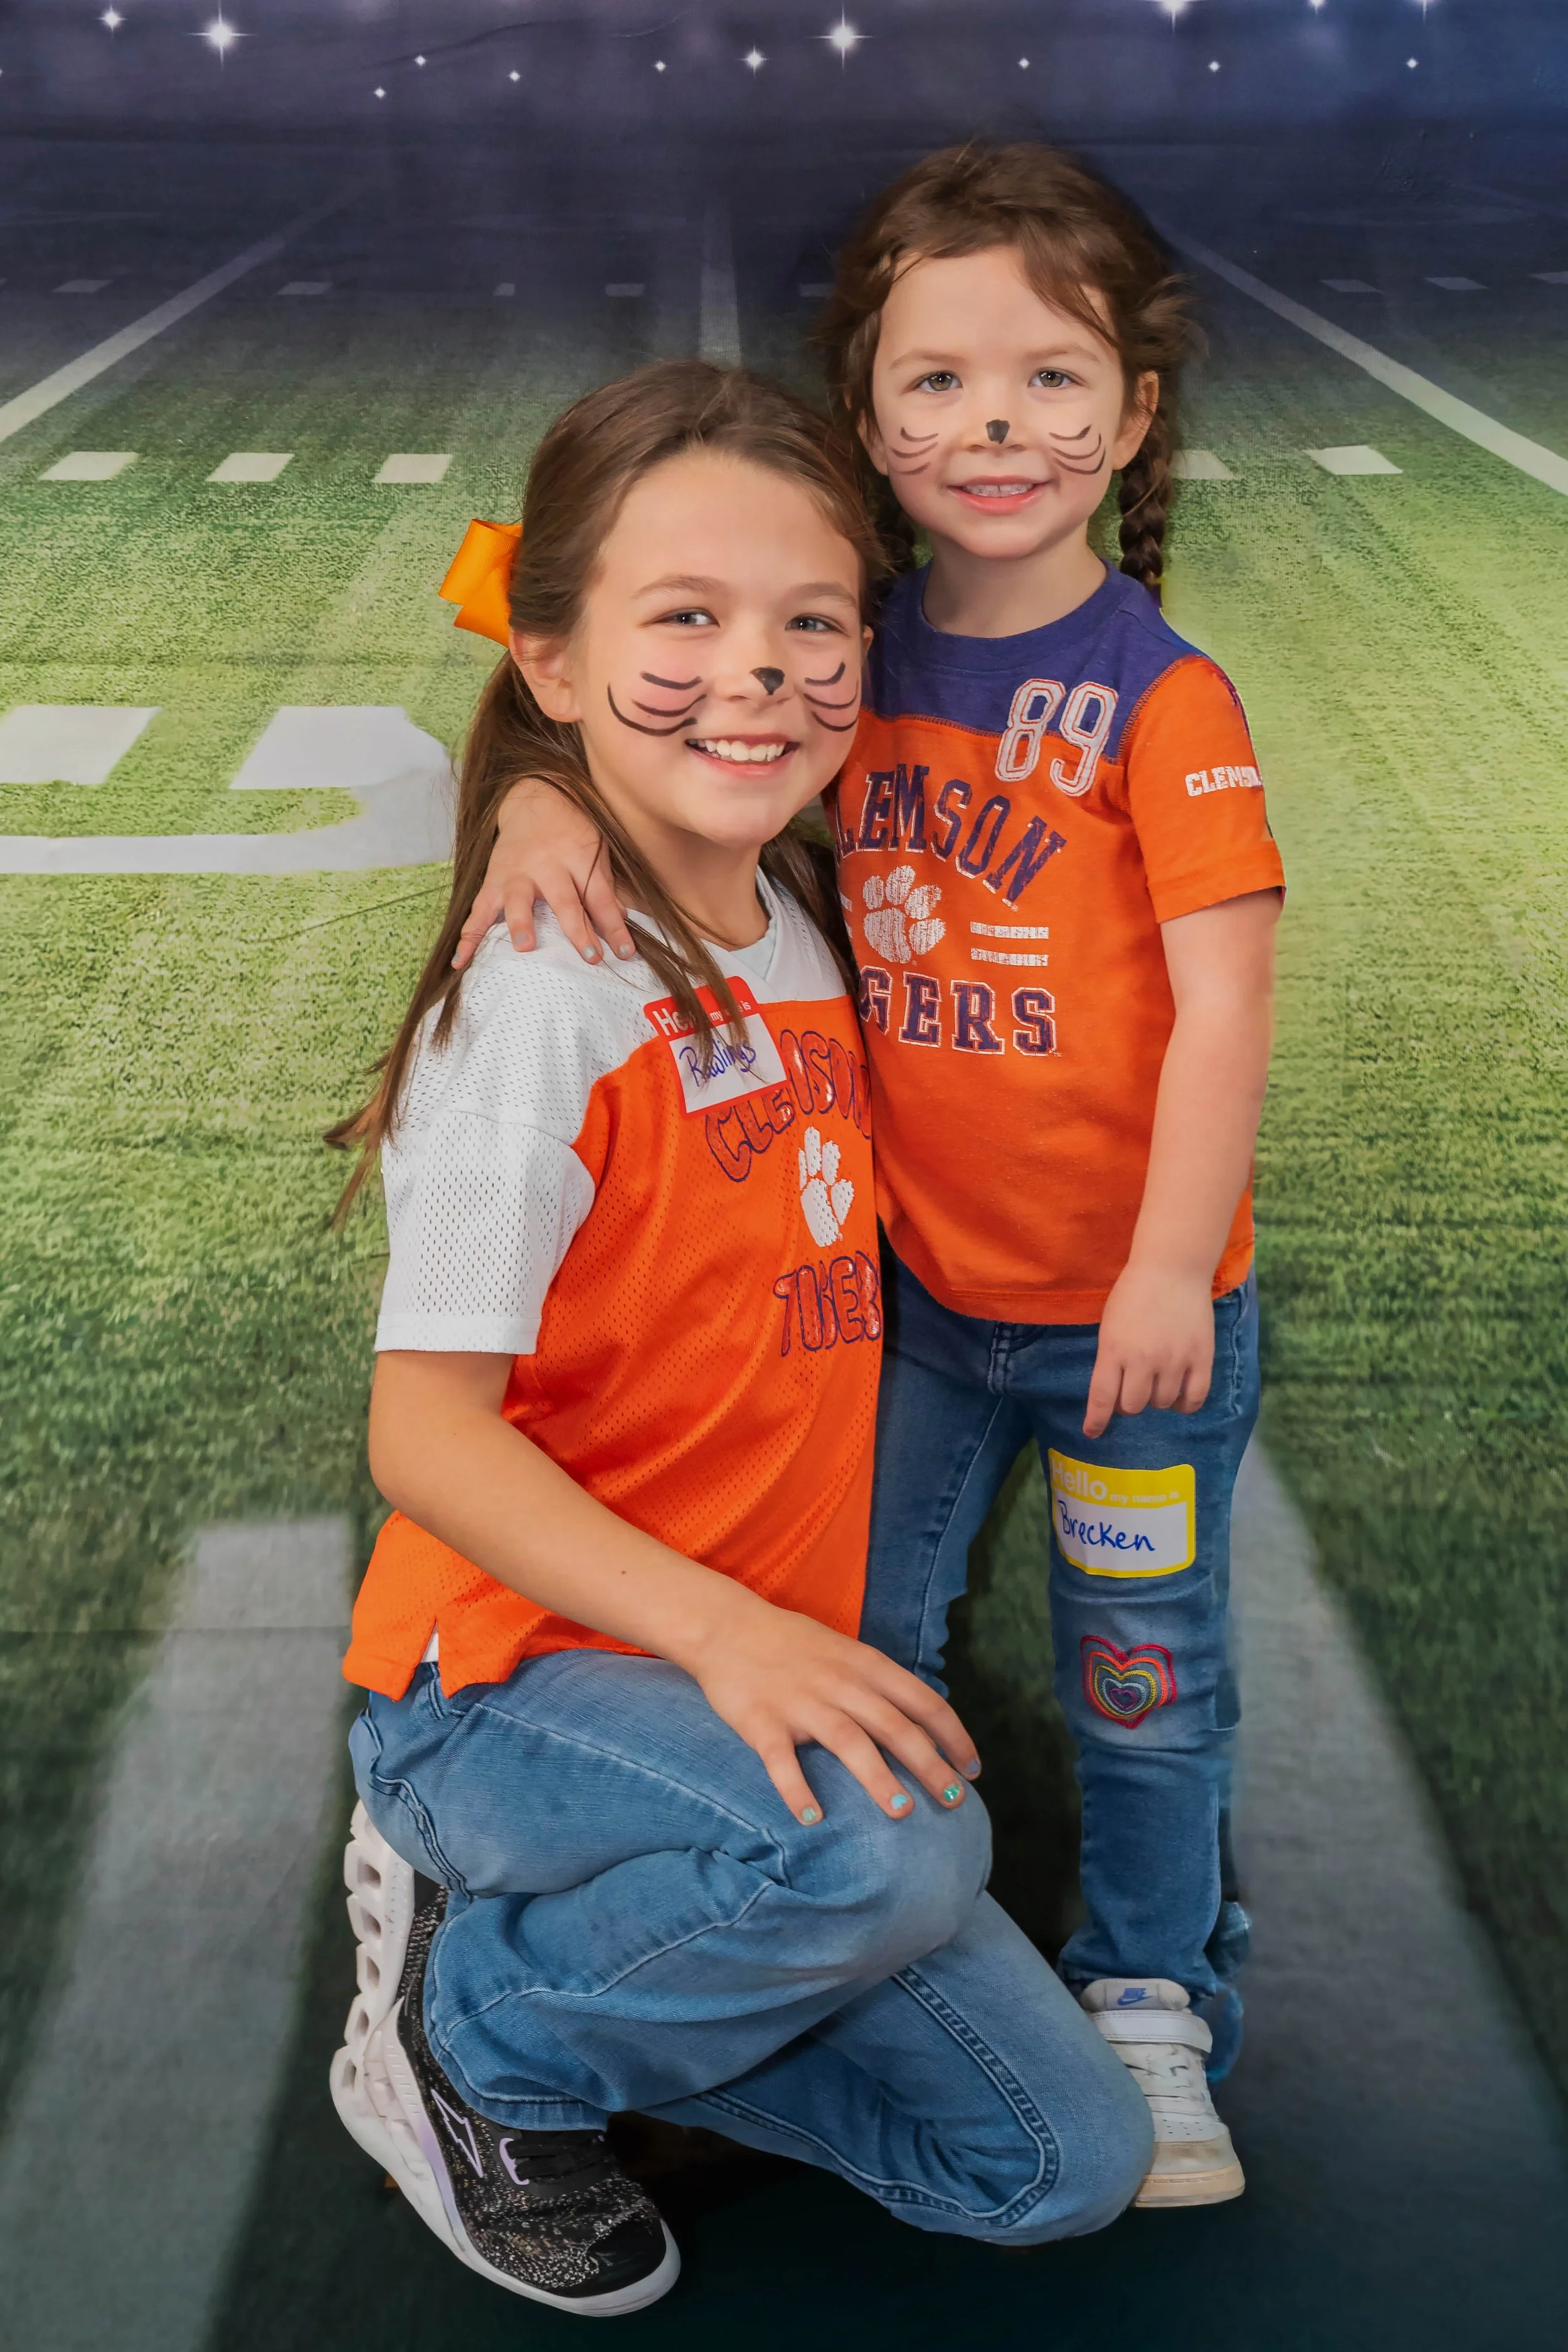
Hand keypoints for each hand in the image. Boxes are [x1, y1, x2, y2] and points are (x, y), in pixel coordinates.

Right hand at [451, 778, 636, 970]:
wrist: (533, 797)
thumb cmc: (572, 829)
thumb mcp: (596, 848)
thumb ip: (604, 884)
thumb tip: (622, 920)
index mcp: (578, 857)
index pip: (599, 896)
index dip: (613, 925)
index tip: (625, 953)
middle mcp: (548, 865)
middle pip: (564, 900)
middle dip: (578, 930)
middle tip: (590, 956)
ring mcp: (517, 873)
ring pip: (519, 900)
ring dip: (521, 923)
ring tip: (525, 946)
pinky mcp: (493, 880)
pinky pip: (479, 910)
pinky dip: (469, 936)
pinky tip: (461, 961)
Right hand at [681, 1589, 981, 1825]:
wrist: (727, 1626)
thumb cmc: (793, 1645)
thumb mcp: (847, 1652)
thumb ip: (881, 1684)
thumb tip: (924, 1723)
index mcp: (865, 1664)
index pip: (924, 1702)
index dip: (954, 1737)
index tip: (973, 1770)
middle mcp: (839, 1682)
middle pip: (895, 1726)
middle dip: (930, 1765)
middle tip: (954, 1802)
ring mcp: (800, 1702)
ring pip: (848, 1741)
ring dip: (878, 1778)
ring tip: (901, 1812)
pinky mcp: (761, 1722)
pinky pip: (782, 1761)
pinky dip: (797, 1790)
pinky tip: (812, 1819)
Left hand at [1083, 1263, 1214, 1440]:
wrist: (1172, 1268)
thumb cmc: (1134, 1293)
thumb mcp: (1110, 1325)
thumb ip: (1111, 1359)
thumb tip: (1114, 1394)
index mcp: (1114, 1349)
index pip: (1103, 1397)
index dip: (1097, 1420)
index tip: (1092, 1432)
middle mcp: (1143, 1359)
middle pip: (1133, 1406)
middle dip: (1129, 1402)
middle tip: (1133, 1387)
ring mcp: (1174, 1360)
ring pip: (1162, 1403)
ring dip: (1156, 1399)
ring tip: (1157, 1381)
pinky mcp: (1201, 1358)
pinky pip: (1194, 1398)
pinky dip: (1184, 1404)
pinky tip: (1179, 1396)